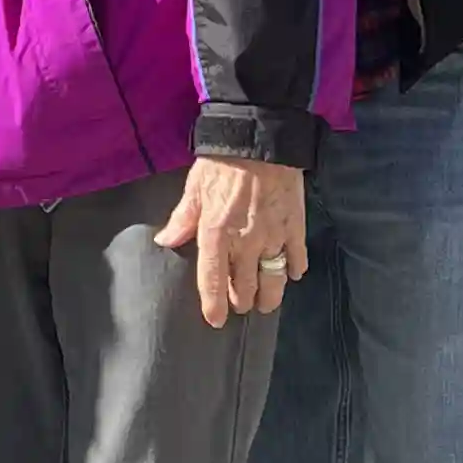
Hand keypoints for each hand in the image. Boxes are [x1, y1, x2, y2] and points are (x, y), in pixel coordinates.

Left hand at [155, 157, 307, 327]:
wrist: (260, 142)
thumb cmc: (221, 163)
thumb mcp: (194, 189)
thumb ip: (182, 219)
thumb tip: (165, 241)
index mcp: (215, 234)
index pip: (212, 279)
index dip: (214, 304)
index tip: (216, 320)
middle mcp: (245, 242)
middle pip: (244, 284)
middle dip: (242, 300)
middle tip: (242, 307)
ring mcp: (273, 236)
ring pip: (272, 278)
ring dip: (270, 294)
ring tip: (267, 304)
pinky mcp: (295, 226)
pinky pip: (296, 255)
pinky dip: (294, 268)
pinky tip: (292, 274)